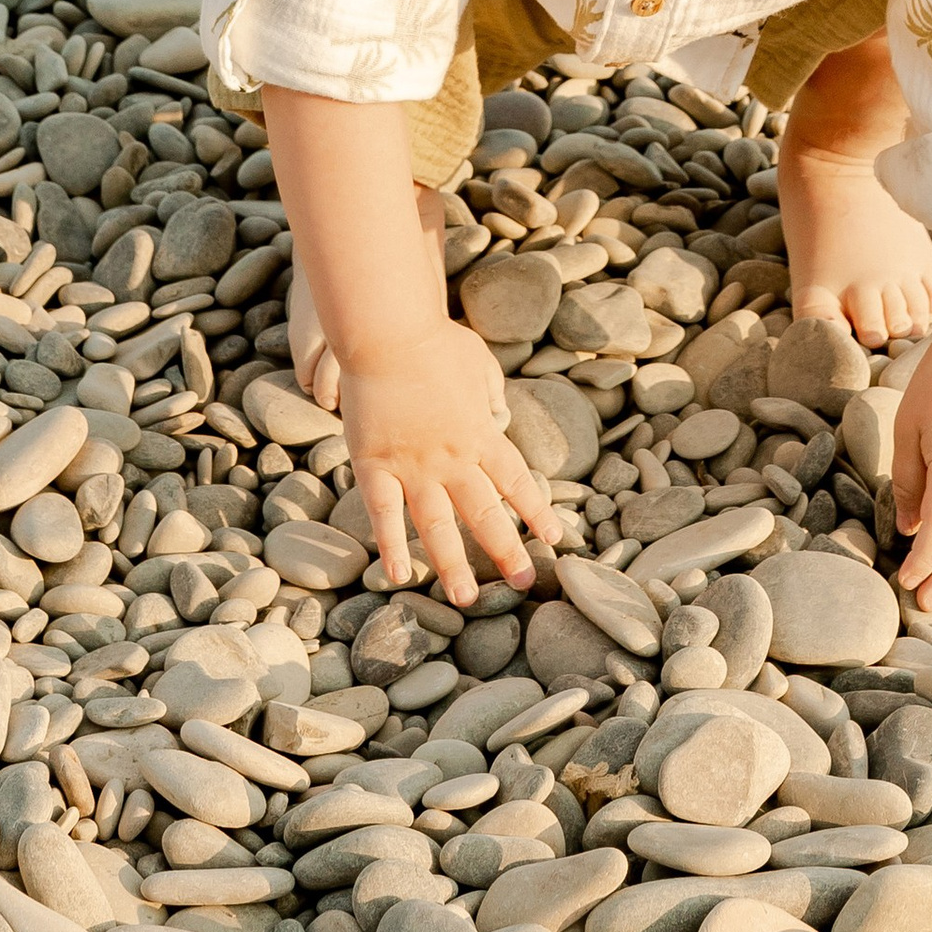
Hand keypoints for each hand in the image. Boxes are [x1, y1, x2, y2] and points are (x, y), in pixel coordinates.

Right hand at [338, 318, 554, 604]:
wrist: (390, 332)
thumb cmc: (434, 338)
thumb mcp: (478, 361)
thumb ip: (489, 389)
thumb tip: (497, 407)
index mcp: (481, 433)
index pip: (516, 481)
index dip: (536, 511)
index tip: (554, 537)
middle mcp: (453, 458)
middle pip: (485, 513)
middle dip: (508, 550)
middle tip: (525, 582)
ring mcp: (414, 465)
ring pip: (438, 526)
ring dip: (454, 566)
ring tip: (467, 599)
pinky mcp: (377, 464)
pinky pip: (385, 514)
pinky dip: (391, 546)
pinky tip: (397, 576)